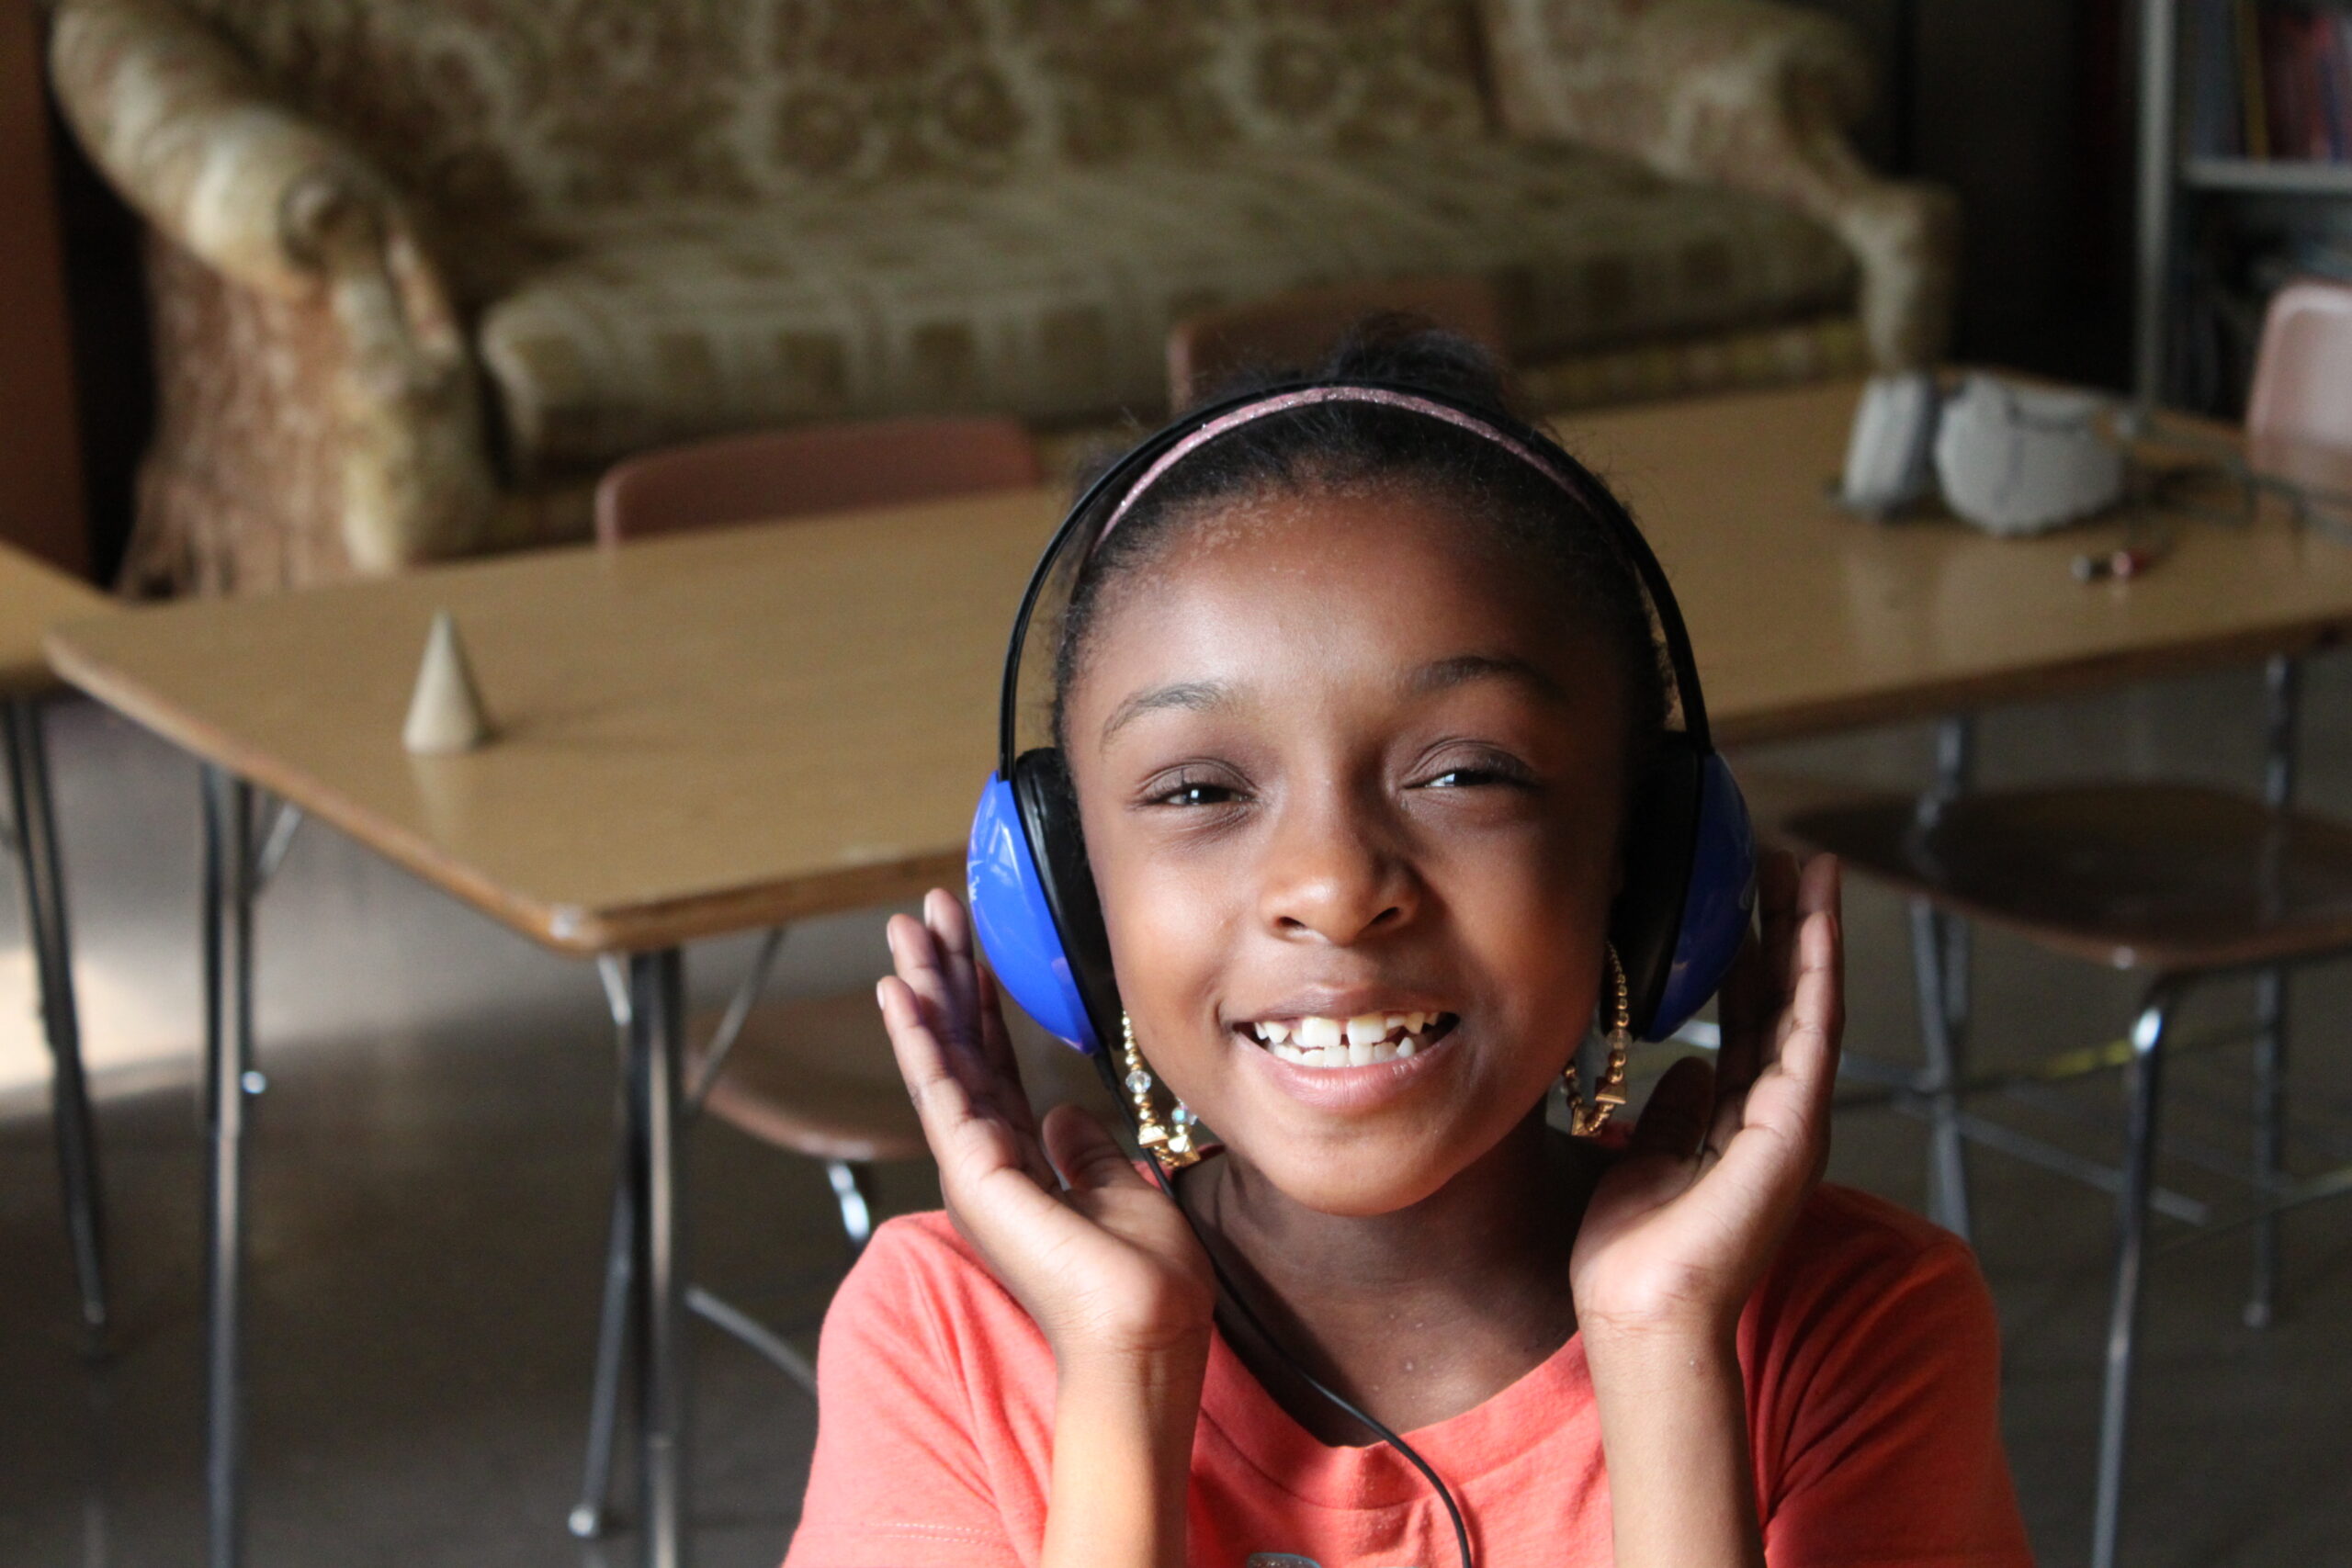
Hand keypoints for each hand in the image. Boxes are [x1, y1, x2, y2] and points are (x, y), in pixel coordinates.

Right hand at [879, 891, 1215, 1363]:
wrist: (1146, 1332)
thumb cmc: (1144, 1281)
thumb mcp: (1121, 1191)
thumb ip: (1086, 1151)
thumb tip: (1065, 1115)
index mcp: (1022, 1160)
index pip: (992, 1060)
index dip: (978, 999)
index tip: (965, 940)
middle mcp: (988, 1158)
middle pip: (959, 1047)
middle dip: (942, 976)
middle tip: (922, 911)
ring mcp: (975, 1166)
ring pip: (941, 1058)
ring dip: (922, 990)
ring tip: (904, 930)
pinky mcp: (975, 1174)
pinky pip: (942, 1091)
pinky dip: (919, 1039)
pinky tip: (902, 993)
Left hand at [1570, 852, 1842, 1345]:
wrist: (1643, 1315)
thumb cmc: (1637, 1256)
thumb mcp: (1647, 1160)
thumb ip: (1675, 1112)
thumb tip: (1689, 1066)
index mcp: (1742, 1122)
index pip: (1753, 1021)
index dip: (1754, 958)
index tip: (1747, 895)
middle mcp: (1776, 1116)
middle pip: (1787, 1002)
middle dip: (1787, 929)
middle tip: (1785, 857)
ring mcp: (1792, 1121)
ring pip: (1808, 1005)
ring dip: (1811, 935)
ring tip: (1811, 868)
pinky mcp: (1795, 1129)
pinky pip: (1809, 1034)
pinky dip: (1815, 975)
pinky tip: (1814, 925)